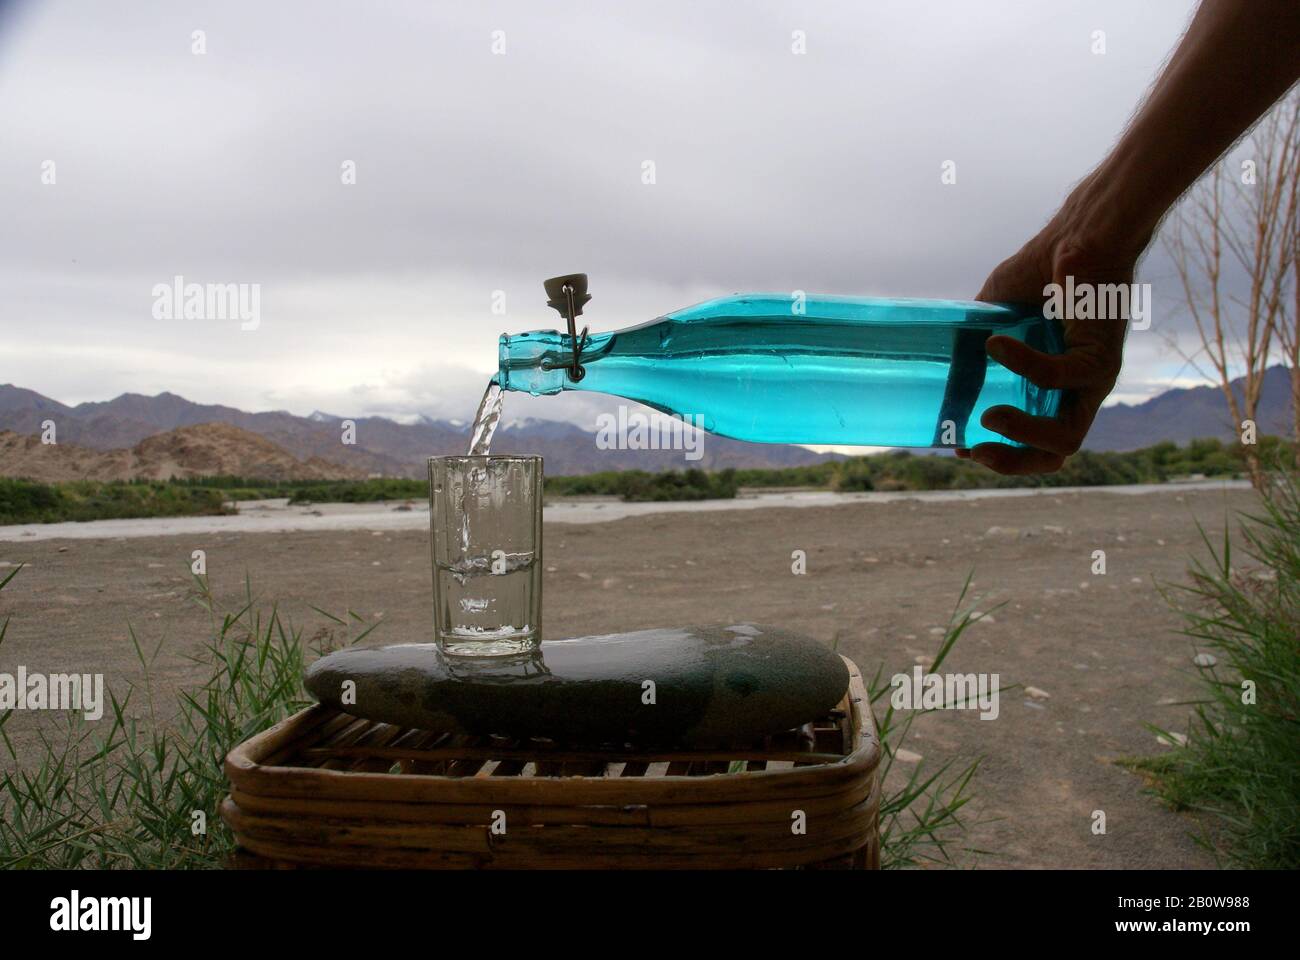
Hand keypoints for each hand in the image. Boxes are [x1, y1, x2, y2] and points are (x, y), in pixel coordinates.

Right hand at [959, 198, 1133, 474]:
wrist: (1082, 232)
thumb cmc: (1042, 270)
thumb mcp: (995, 316)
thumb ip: (972, 347)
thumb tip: (938, 375)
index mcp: (1060, 388)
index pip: (1039, 444)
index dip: (1003, 456)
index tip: (963, 448)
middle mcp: (1082, 389)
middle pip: (1057, 453)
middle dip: (1012, 462)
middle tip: (974, 448)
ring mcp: (1095, 377)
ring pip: (1067, 435)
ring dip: (1023, 433)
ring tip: (988, 418)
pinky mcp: (1098, 353)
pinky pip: (1057, 376)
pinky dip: (1022, 365)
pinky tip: (995, 345)